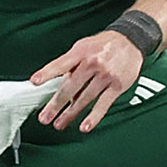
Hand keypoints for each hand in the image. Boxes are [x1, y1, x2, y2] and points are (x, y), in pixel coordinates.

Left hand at [31, 28, 147, 133]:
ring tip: (59, 124)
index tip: (35, 81)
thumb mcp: (84, 46)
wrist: (131, 40)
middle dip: (56, 104)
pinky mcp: (117, 85)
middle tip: (45, 117)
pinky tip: (85, 126)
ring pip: (84, 98)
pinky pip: (103, 104)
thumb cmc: (104, 45)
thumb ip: (72, 65)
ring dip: (70, 114)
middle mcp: (92, 63)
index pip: (61, 63)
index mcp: (81, 52)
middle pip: (70, 87)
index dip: (47, 72)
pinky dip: (93, 117)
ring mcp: (105, 75)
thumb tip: (61, 86)